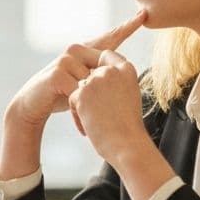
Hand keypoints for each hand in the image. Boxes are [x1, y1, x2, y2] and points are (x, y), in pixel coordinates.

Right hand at [0, 11, 145, 179]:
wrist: (32, 104)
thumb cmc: (60, 93)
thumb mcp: (82, 83)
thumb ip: (97, 74)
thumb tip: (120, 71)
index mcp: (85, 50)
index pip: (110, 38)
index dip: (127, 27)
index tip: (143, 14)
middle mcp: (76, 49)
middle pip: (106, 67)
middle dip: (104, 91)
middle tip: (97, 106)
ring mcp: (66, 59)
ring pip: (94, 83)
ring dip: (90, 104)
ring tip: (81, 114)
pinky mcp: (58, 72)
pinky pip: (80, 92)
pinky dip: (80, 109)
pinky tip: (76, 118)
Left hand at [68, 49, 176, 199]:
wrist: (127, 144)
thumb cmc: (128, 126)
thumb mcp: (128, 94)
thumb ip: (115, 80)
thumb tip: (93, 75)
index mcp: (127, 69)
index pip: (106, 55)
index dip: (98, 67)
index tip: (100, 90)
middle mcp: (112, 70)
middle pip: (89, 74)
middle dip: (90, 94)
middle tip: (102, 115)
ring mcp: (96, 80)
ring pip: (80, 87)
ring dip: (84, 105)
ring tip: (96, 123)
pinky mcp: (82, 92)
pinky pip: (72, 99)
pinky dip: (77, 115)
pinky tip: (88, 128)